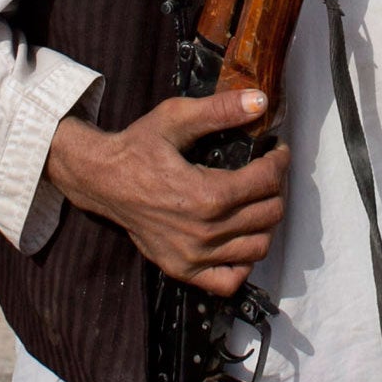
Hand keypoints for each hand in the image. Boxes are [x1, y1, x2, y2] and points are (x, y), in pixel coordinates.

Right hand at [44, 88, 290, 297]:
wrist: (102, 181)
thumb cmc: (137, 148)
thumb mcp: (174, 118)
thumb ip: (219, 109)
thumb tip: (260, 101)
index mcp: (207, 195)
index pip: (267, 181)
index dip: (279, 162)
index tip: (277, 151)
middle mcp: (204, 232)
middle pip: (269, 214)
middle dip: (275, 188)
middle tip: (266, 172)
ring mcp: (194, 256)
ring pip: (258, 247)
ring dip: (265, 222)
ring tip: (256, 201)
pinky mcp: (182, 269)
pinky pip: (230, 280)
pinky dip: (243, 262)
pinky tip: (238, 237)